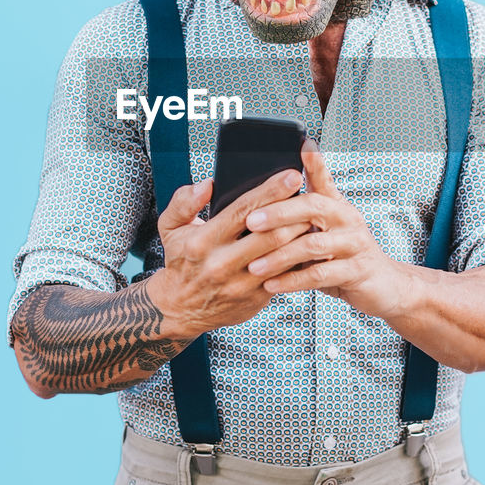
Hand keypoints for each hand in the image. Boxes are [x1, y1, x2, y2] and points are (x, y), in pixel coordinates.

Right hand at [145, 170, 308, 336]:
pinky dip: (298, 258)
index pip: (242, 211)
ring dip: (301, 236)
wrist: (180, 308)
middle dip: (295, 213)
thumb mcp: (170, 228)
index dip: (271, 191)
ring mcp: (240, 284)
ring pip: (281, 256)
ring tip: (314, 218)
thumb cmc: (181, 261)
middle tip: (313, 196)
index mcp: (202, 241)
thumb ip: (183, 202)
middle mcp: (221, 264)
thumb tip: (208, 184)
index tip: (292, 176)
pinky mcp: (254, 299)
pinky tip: (306, 244)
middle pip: (270, 235)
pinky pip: (283, 276)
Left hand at [243, 139, 410, 319]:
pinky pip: (319, 275)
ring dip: (279, 256)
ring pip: (312, 244)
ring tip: (254, 265)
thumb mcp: (328, 227)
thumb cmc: (346, 254)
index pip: (323, 177)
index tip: (302, 143)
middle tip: (251, 221)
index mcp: (336, 205)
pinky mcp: (356, 271)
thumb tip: (273, 192)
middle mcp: (348, 218)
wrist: (383, 284)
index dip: (315, 161)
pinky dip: (293, 281)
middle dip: (278, 213)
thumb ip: (305, 210)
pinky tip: (271, 285)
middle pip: (312, 207)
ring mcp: (354, 244)